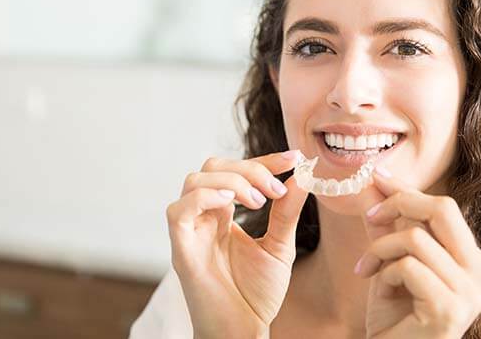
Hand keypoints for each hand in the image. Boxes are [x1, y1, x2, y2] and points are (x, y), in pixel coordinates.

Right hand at [166, 150, 308, 338]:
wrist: (243, 332)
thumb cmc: (256, 295)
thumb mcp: (279, 246)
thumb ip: (286, 212)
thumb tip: (301, 177)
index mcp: (223, 215)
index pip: (236, 172)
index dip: (264, 160)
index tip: (294, 159)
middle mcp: (203, 218)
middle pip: (212, 167)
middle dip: (249, 168)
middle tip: (275, 188)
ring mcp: (190, 232)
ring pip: (194, 180)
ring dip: (232, 181)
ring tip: (259, 201)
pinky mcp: (181, 250)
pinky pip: (179, 210)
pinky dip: (205, 197)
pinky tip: (232, 205)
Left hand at [356, 167, 480, 338]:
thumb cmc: (395, 318)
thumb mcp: (390, 263)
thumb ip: (388, 226)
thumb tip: (374, 184)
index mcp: (473, 260)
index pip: (444, 209)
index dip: (408, 190)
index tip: (378, 176)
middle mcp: (480, 273)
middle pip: (443, 209)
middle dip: (400, 203)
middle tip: (371, 216)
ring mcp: (469, 292)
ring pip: (416, 238)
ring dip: (380, 250)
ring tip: (366, 269)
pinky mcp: (449, 309)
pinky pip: (407, 266)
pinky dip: (384, 273)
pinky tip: (378, 291)